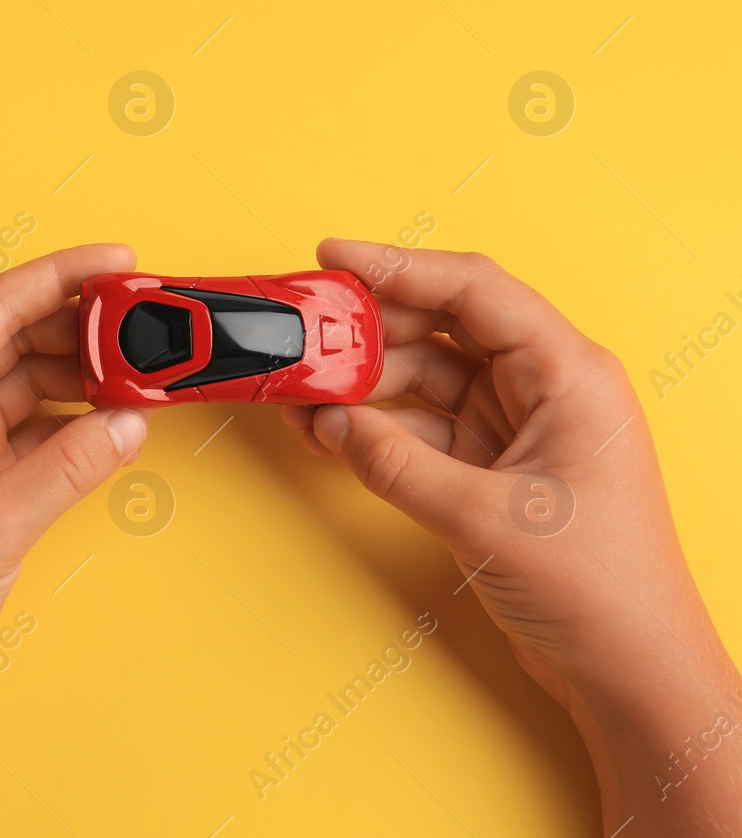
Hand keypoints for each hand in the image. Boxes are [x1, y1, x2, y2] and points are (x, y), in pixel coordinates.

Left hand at [0, 244, 150, 836]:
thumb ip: (66, 466)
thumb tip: (128, 423)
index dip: (60, 277)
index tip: (119, 260)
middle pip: (10, 338)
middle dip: (79, 325)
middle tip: (147, 319)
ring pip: (21, 385)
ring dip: (79, 376)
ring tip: (142, 370)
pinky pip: (25, 433)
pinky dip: (69, 426)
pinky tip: (110, 423)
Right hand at [282, 240, 741, 835]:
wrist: (627, 670)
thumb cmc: (597, 588)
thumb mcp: (483, 516)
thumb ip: (395, 463)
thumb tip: (329, 422)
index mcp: (568, 374)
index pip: (473, 290)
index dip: (398, 266)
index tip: (332, 258)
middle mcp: (543, 388)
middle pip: (441, 326)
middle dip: (368, 327)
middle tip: (303, 330)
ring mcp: (515, 427)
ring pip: (422, 376)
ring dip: (362, 383)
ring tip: (300, 390)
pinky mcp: (491, 467)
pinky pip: (418, 426)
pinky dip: (373, 427)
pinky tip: (327, 430)